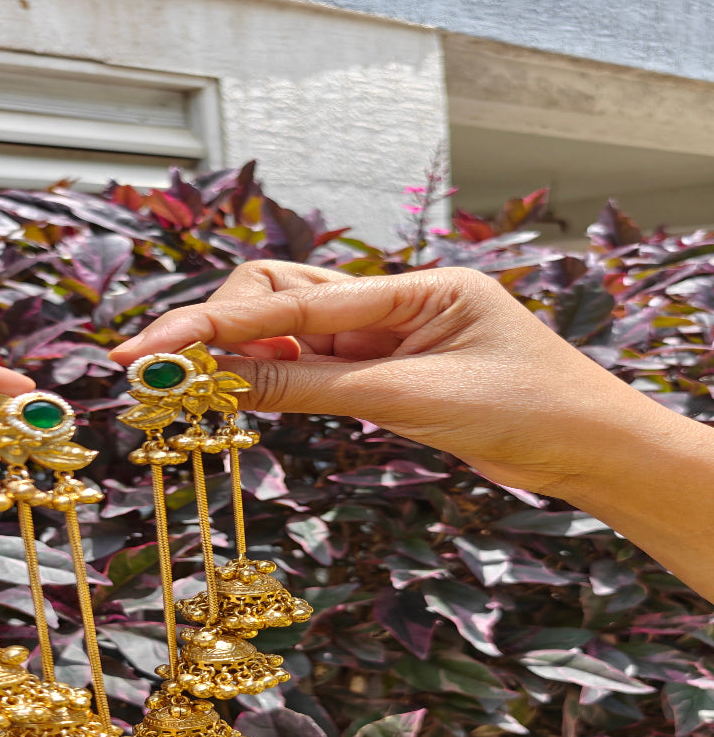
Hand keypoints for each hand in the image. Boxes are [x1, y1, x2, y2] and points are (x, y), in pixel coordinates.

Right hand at [110, 262, 661, 497]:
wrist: (584, 450)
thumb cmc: (528, 410)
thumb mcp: (412, 398)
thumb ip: (314, 386)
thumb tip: (223, 382)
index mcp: (411, 287)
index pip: (290, 300)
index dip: (214, 328)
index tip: (151, 352)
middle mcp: (390, 302)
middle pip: (277, 296)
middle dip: (218, 331)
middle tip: (165, 375)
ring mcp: (383, 337)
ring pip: (288, 333)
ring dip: (240, 358)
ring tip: (190, 389)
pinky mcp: (380, 372)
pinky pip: (310, 369)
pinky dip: (273, 382)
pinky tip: (242, 396)